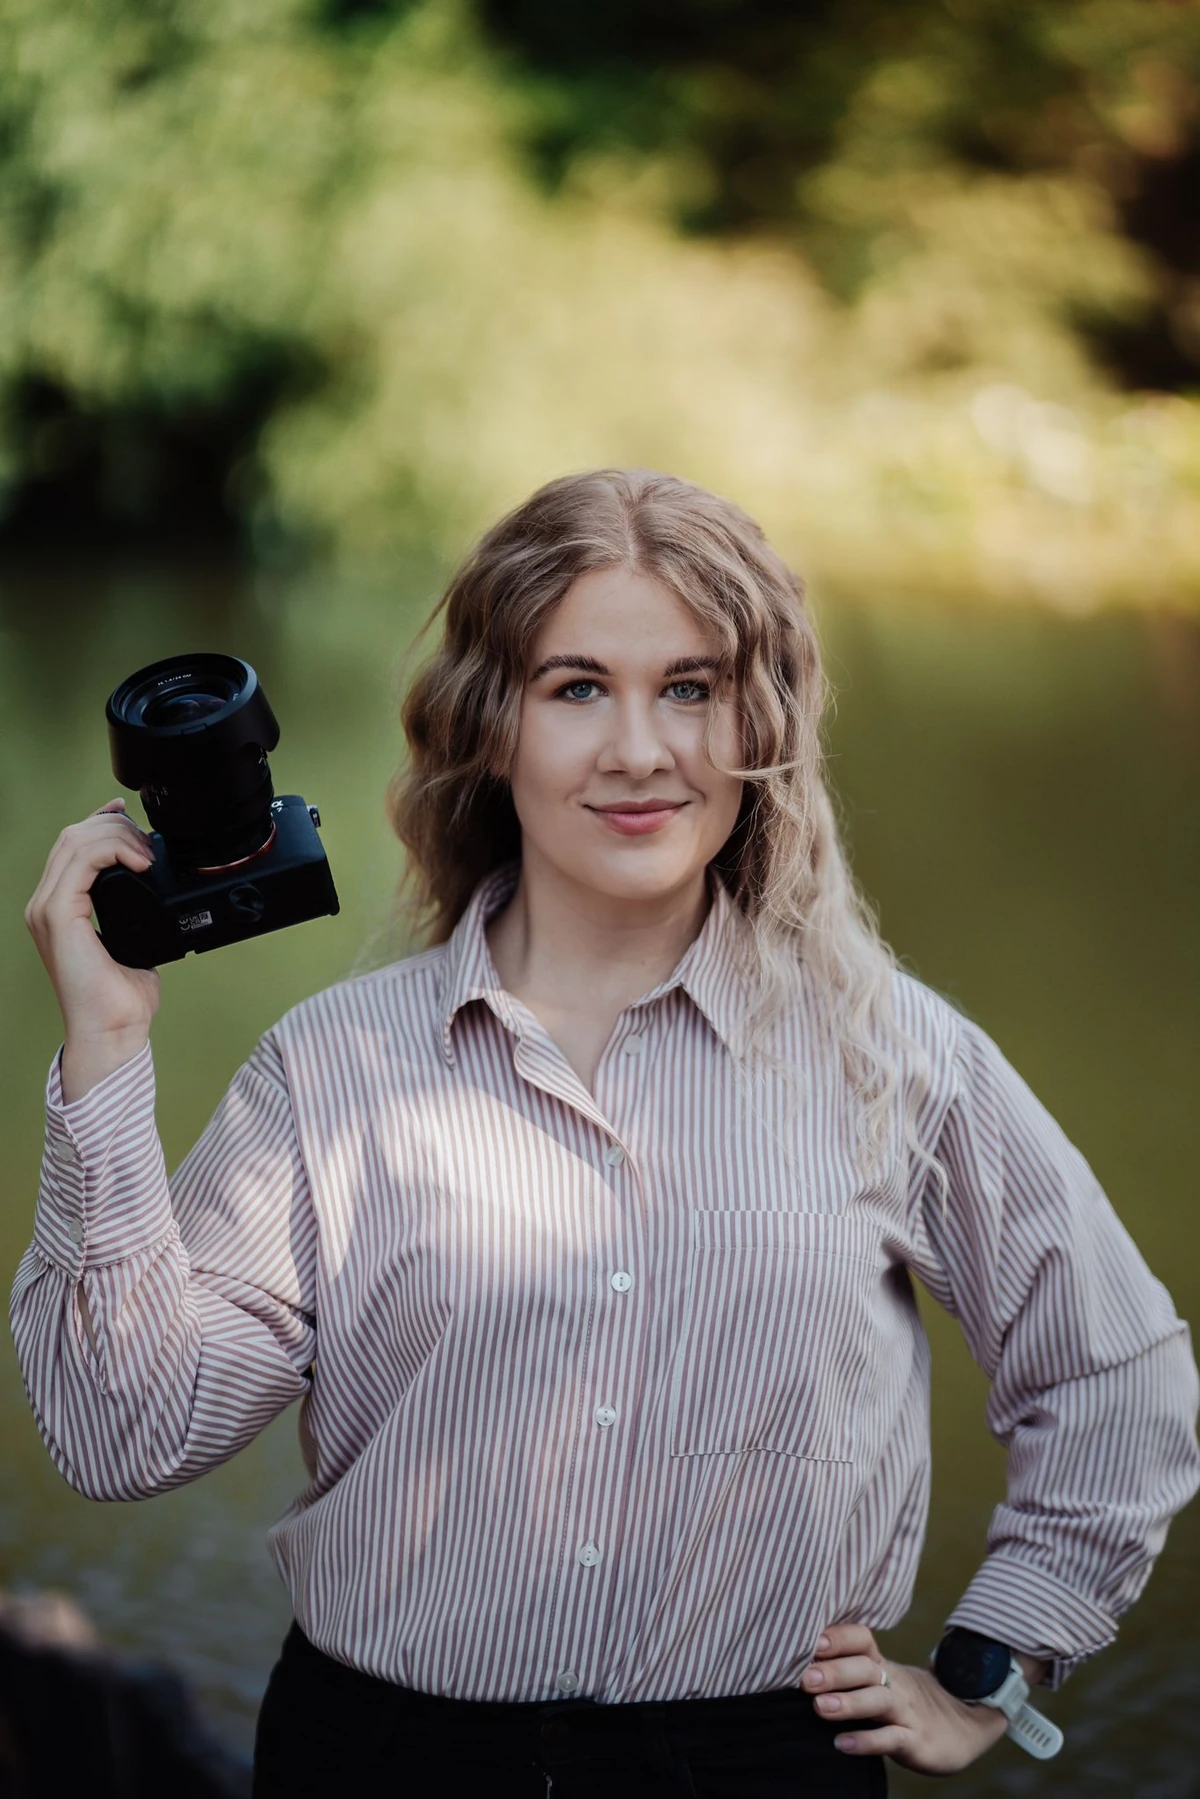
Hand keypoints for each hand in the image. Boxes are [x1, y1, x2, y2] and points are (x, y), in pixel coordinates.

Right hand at [25, 799, 161, 1057]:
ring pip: (74, 841)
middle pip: (71, 836)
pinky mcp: (58, 916)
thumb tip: (156, 891)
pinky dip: (112, 851)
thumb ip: (134, 912)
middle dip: (114, 827)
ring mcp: (46, 909)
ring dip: (116, 836)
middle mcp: (45, 905)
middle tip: (147, 842)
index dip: (101, 823)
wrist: (113, 1030)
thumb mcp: (133, 941)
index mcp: (58, 907)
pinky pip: (80, 862)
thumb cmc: (121, 998)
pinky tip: (139, 862)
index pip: (71, 846)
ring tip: (145, 853)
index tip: (130, 816)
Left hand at [801, 1623, 1008, 1774]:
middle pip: (866, 1668)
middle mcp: (894, 1683)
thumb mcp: (882, 1680)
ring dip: (849, 1702)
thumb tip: (794, 1663)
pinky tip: (842, 1744)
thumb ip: (847, 1670)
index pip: (861, 1640)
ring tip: (820, 1707)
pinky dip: (867, 1741)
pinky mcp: (917, 1741)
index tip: (809, 1640)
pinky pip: (892, 1739)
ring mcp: (907, 1711)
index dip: (838, 1637)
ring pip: (879, 1701)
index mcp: (883, 1665)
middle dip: (834, 1671)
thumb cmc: (905, 1701)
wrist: (965, 1724)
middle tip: (804, 1678)